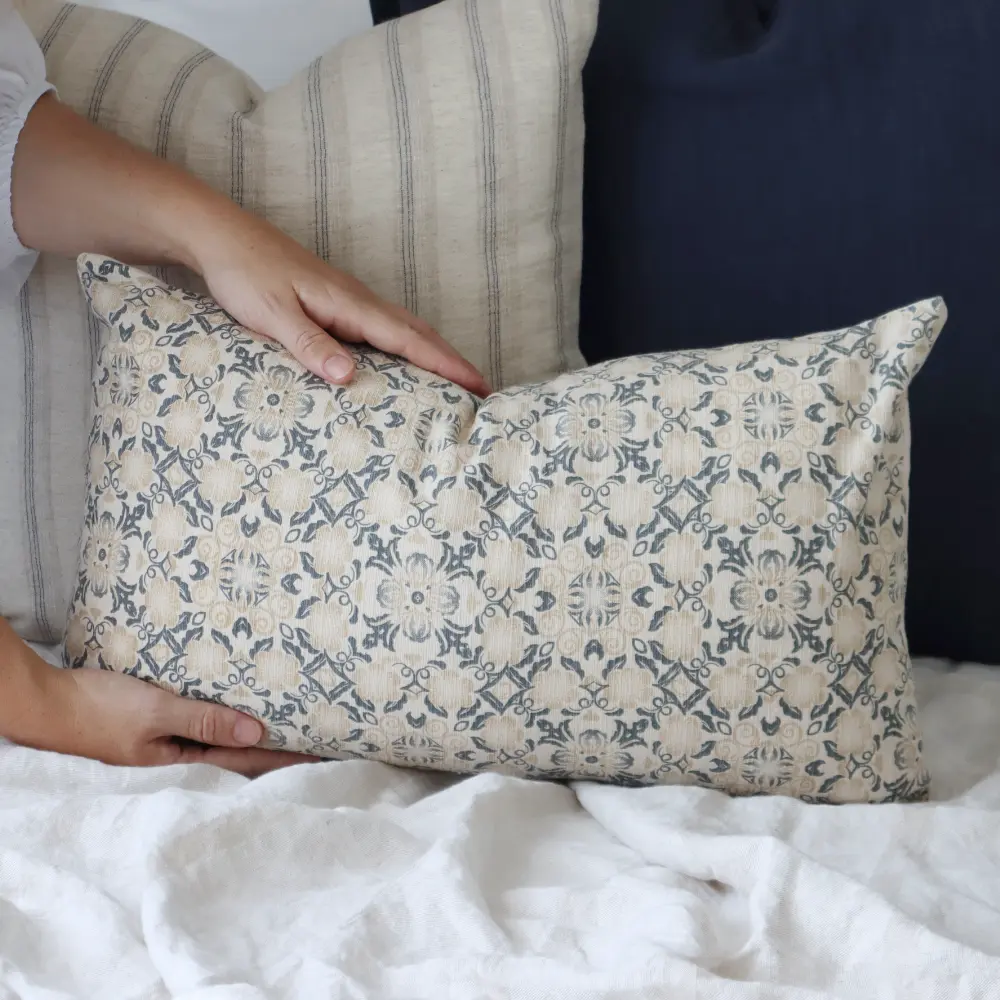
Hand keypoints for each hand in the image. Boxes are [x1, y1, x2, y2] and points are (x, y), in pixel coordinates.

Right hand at [50, 667, 309, 775]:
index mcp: (180, 762)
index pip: (245, 762)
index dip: (283, 758)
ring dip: (251, 738)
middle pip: (237, 757)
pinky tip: (236, 716)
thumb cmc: (97, 709)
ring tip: (289, 731)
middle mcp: (177, 758)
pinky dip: (223, 723)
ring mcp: (164, 744)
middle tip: (317, 746)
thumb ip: (205, 720)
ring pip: (219, 742)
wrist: (47, 703)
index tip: (320, 756)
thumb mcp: (156, 711)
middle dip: (275, 752)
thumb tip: (256, 733)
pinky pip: (197, 727)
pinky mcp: (153, 727)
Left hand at [193, 213, 492, 396]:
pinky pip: (383, 329)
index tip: (478, 384)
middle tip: (482, 389)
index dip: (446, 364)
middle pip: (419, 333)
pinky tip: (404, 362)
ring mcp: (348, 300)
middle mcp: (358, 301)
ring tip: (456, 381)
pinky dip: (408, 347)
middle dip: (452, 361)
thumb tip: (349, 376)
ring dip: (434, 354)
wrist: (220, 236)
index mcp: (350, 304)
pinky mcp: (335, 303)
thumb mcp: (272, 314)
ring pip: (404, 330)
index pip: (410, 339)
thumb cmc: (245, 273)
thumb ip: (310, 344)